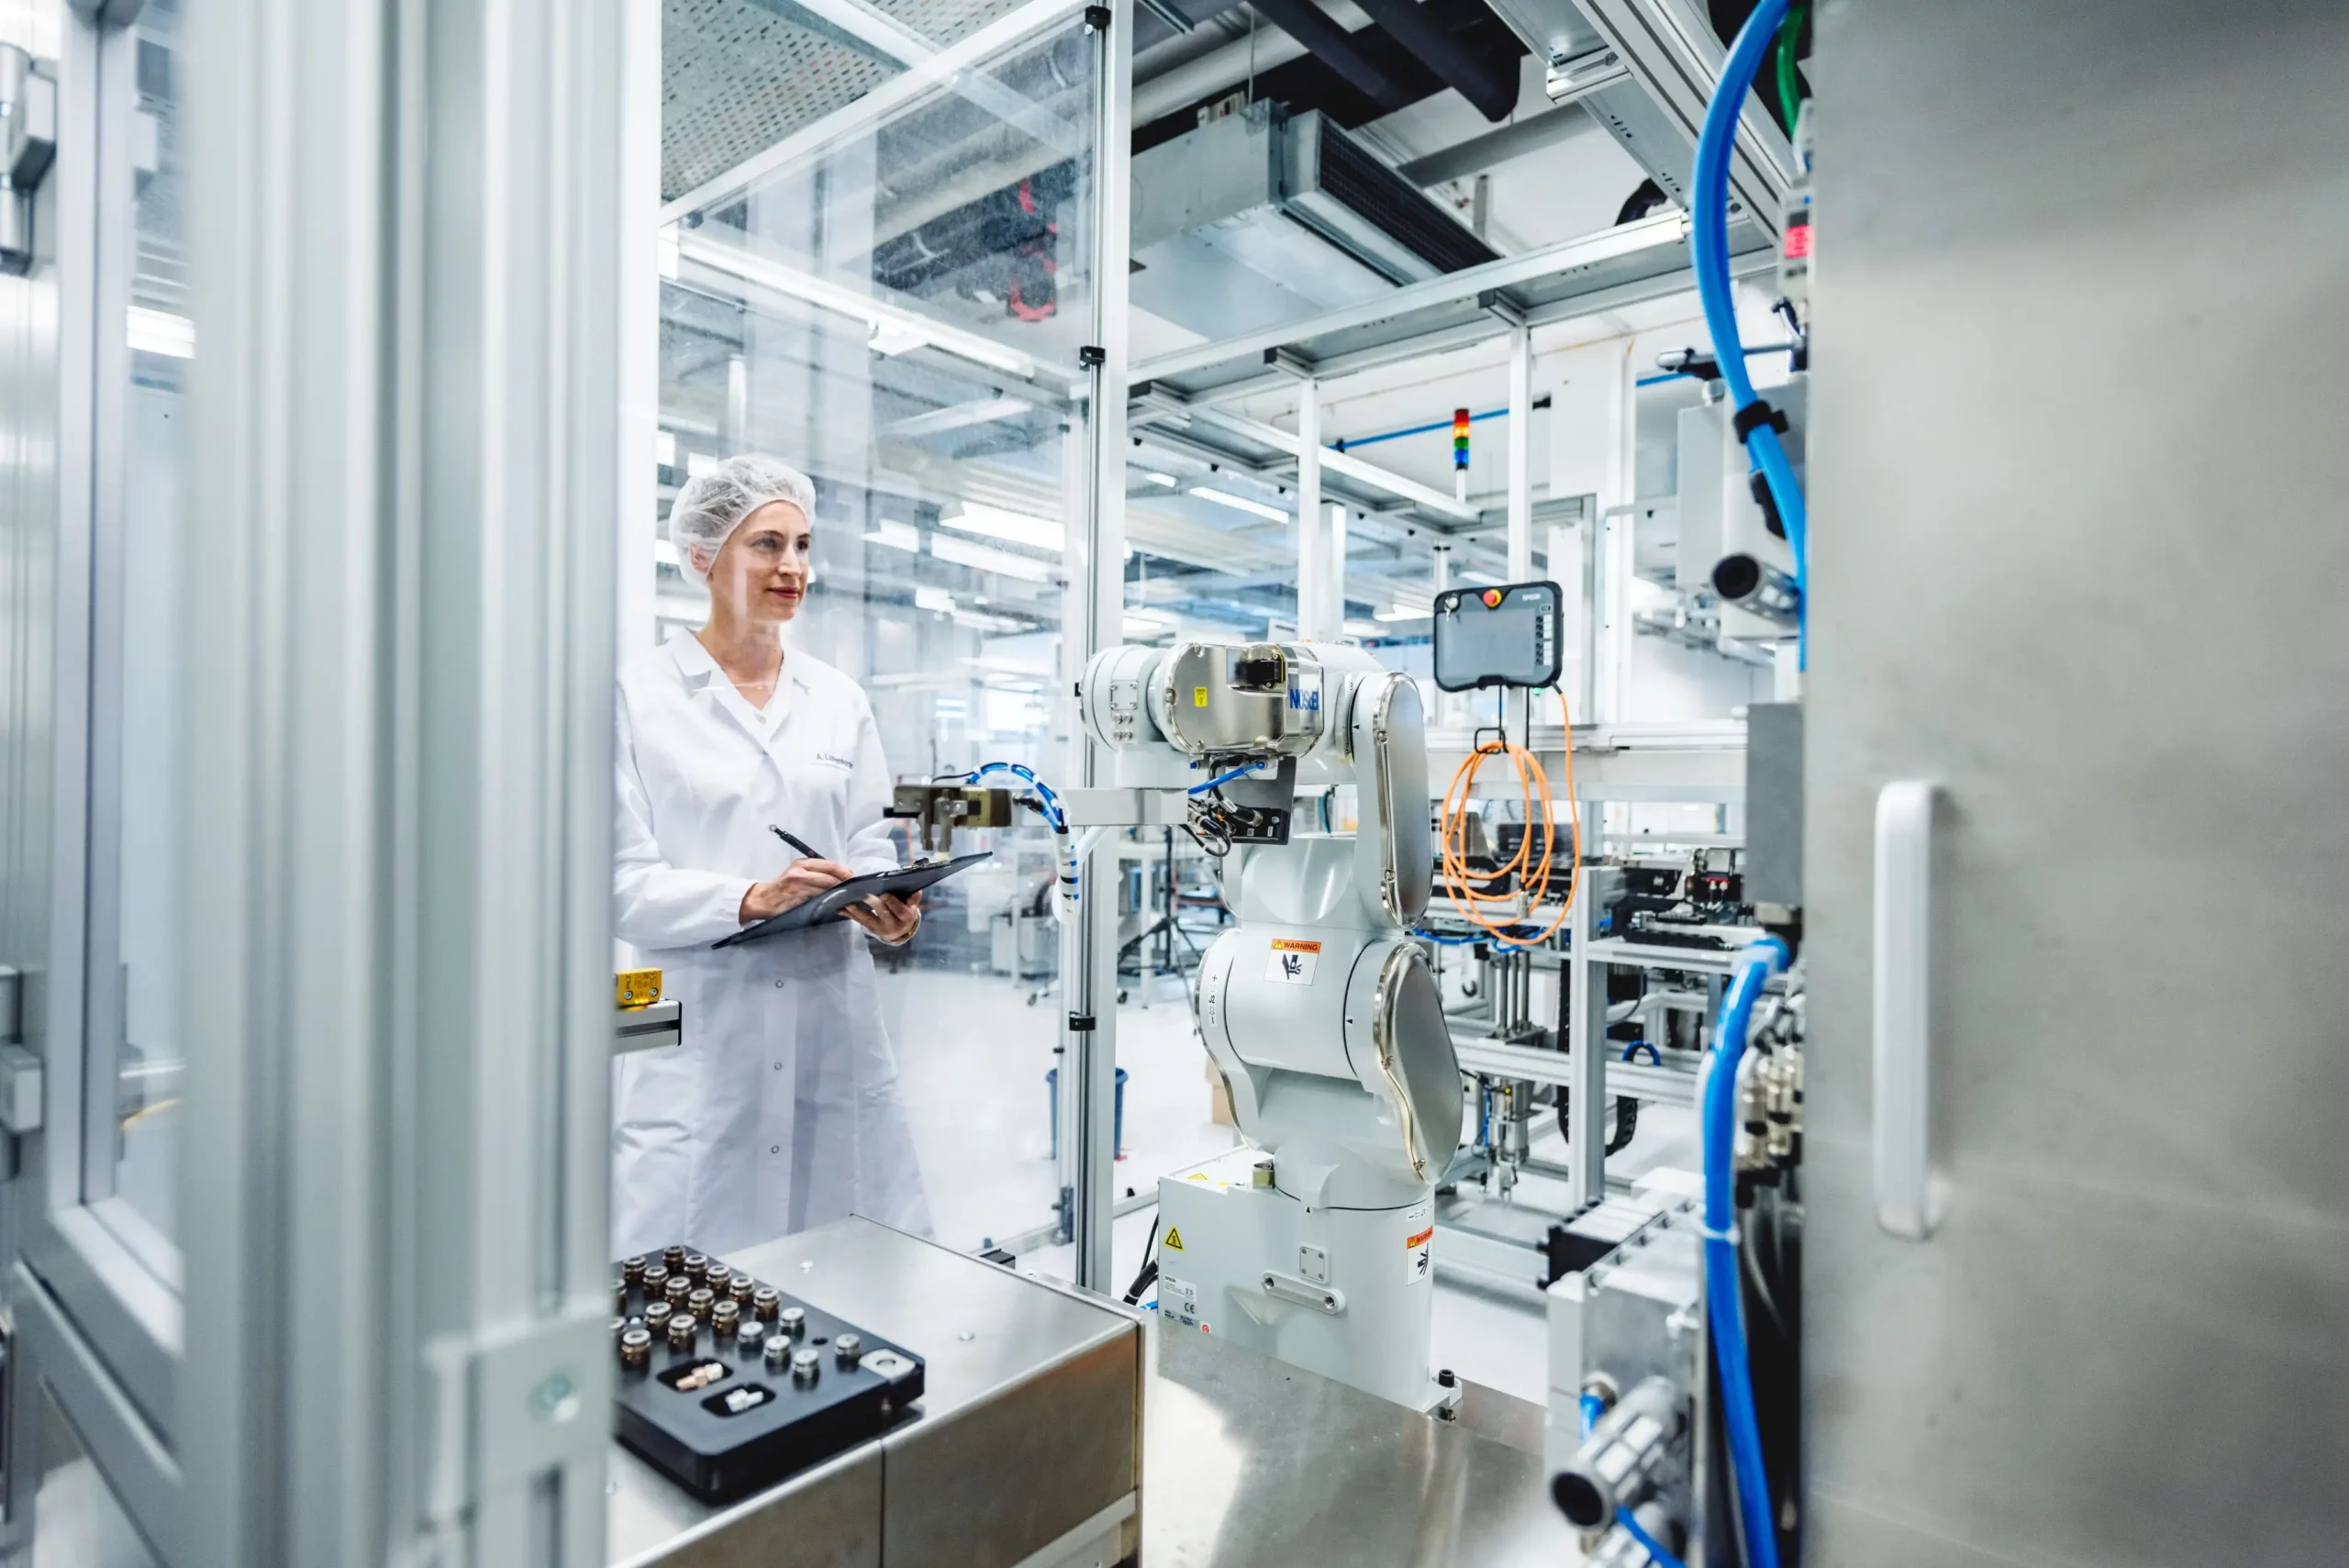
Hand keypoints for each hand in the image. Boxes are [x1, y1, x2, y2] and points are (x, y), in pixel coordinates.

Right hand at [739, 858, 855, 922]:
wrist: (763, 899)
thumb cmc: (782, 886)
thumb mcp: (796, 873)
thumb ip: (815, 872)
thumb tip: (840, 874)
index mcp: (801, 863)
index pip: (828, 864)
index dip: (842, 871)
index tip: (851, 876)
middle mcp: (799, 872)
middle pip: (829, 876)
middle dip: (843, 883)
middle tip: (851, 889)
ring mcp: (798, 886)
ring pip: (825, 888)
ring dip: (837, 893)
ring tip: (845, 897)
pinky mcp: (797, 899)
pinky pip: (817, 900)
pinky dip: (828, 902)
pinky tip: (833, 905)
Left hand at [844, 890, 921, 944]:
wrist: (901, 931)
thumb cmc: (906, 911)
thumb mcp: (913, 904)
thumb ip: (914, 896)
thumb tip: (914, 886)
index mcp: (905, 916)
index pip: (899, 910)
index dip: (891, 902)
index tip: (884, 894)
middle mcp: (893, 924)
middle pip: (883, 914)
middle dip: (874, 905)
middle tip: (865, 895)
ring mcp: (881, 928)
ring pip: (868, 919)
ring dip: (857, 911)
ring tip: (848, 904)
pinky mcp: (871, 929)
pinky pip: (860, 921)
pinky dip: (850, 915)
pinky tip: (840, 910)